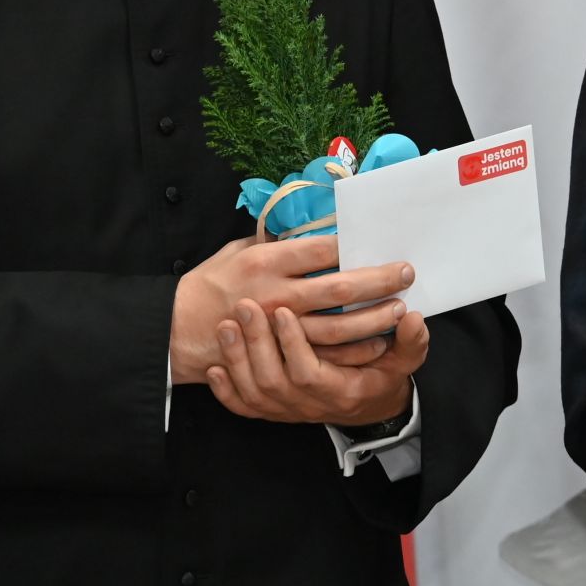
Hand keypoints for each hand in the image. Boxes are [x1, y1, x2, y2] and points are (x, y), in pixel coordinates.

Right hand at [171, 235, 412, 383]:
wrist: (179, 329)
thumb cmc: (211, 283)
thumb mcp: (237, 251)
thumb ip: (273, 242)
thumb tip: (310, 230)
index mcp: (266, 262)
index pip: (320, 249)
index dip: (352, 245)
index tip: (378, 240)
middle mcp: (276, 294)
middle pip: (338, 286)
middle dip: (376, 279)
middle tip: (406, 272)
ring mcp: (279, 329)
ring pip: (338, 326)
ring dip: (372, 318)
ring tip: (398, 307)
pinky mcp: (280, 355)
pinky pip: (325, 355)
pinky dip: (355, 350)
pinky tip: (378, 342)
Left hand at [206, 299, 419, 426]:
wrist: (367, 409)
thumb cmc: (382, 377)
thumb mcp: (404, 362)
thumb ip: (410, 342)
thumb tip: (413, 318)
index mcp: (339, 392)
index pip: (308, 373)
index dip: (293, 345)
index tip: (284, 309)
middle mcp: (307, 405)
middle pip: (272, 381)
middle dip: (256, 344)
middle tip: (244, 306)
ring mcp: (285, 410)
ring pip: (252, 392)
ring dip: (237, 358)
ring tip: (227, 323)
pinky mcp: (270, 411)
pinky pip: (242, 407)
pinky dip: (225, 390)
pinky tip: (214, 366)